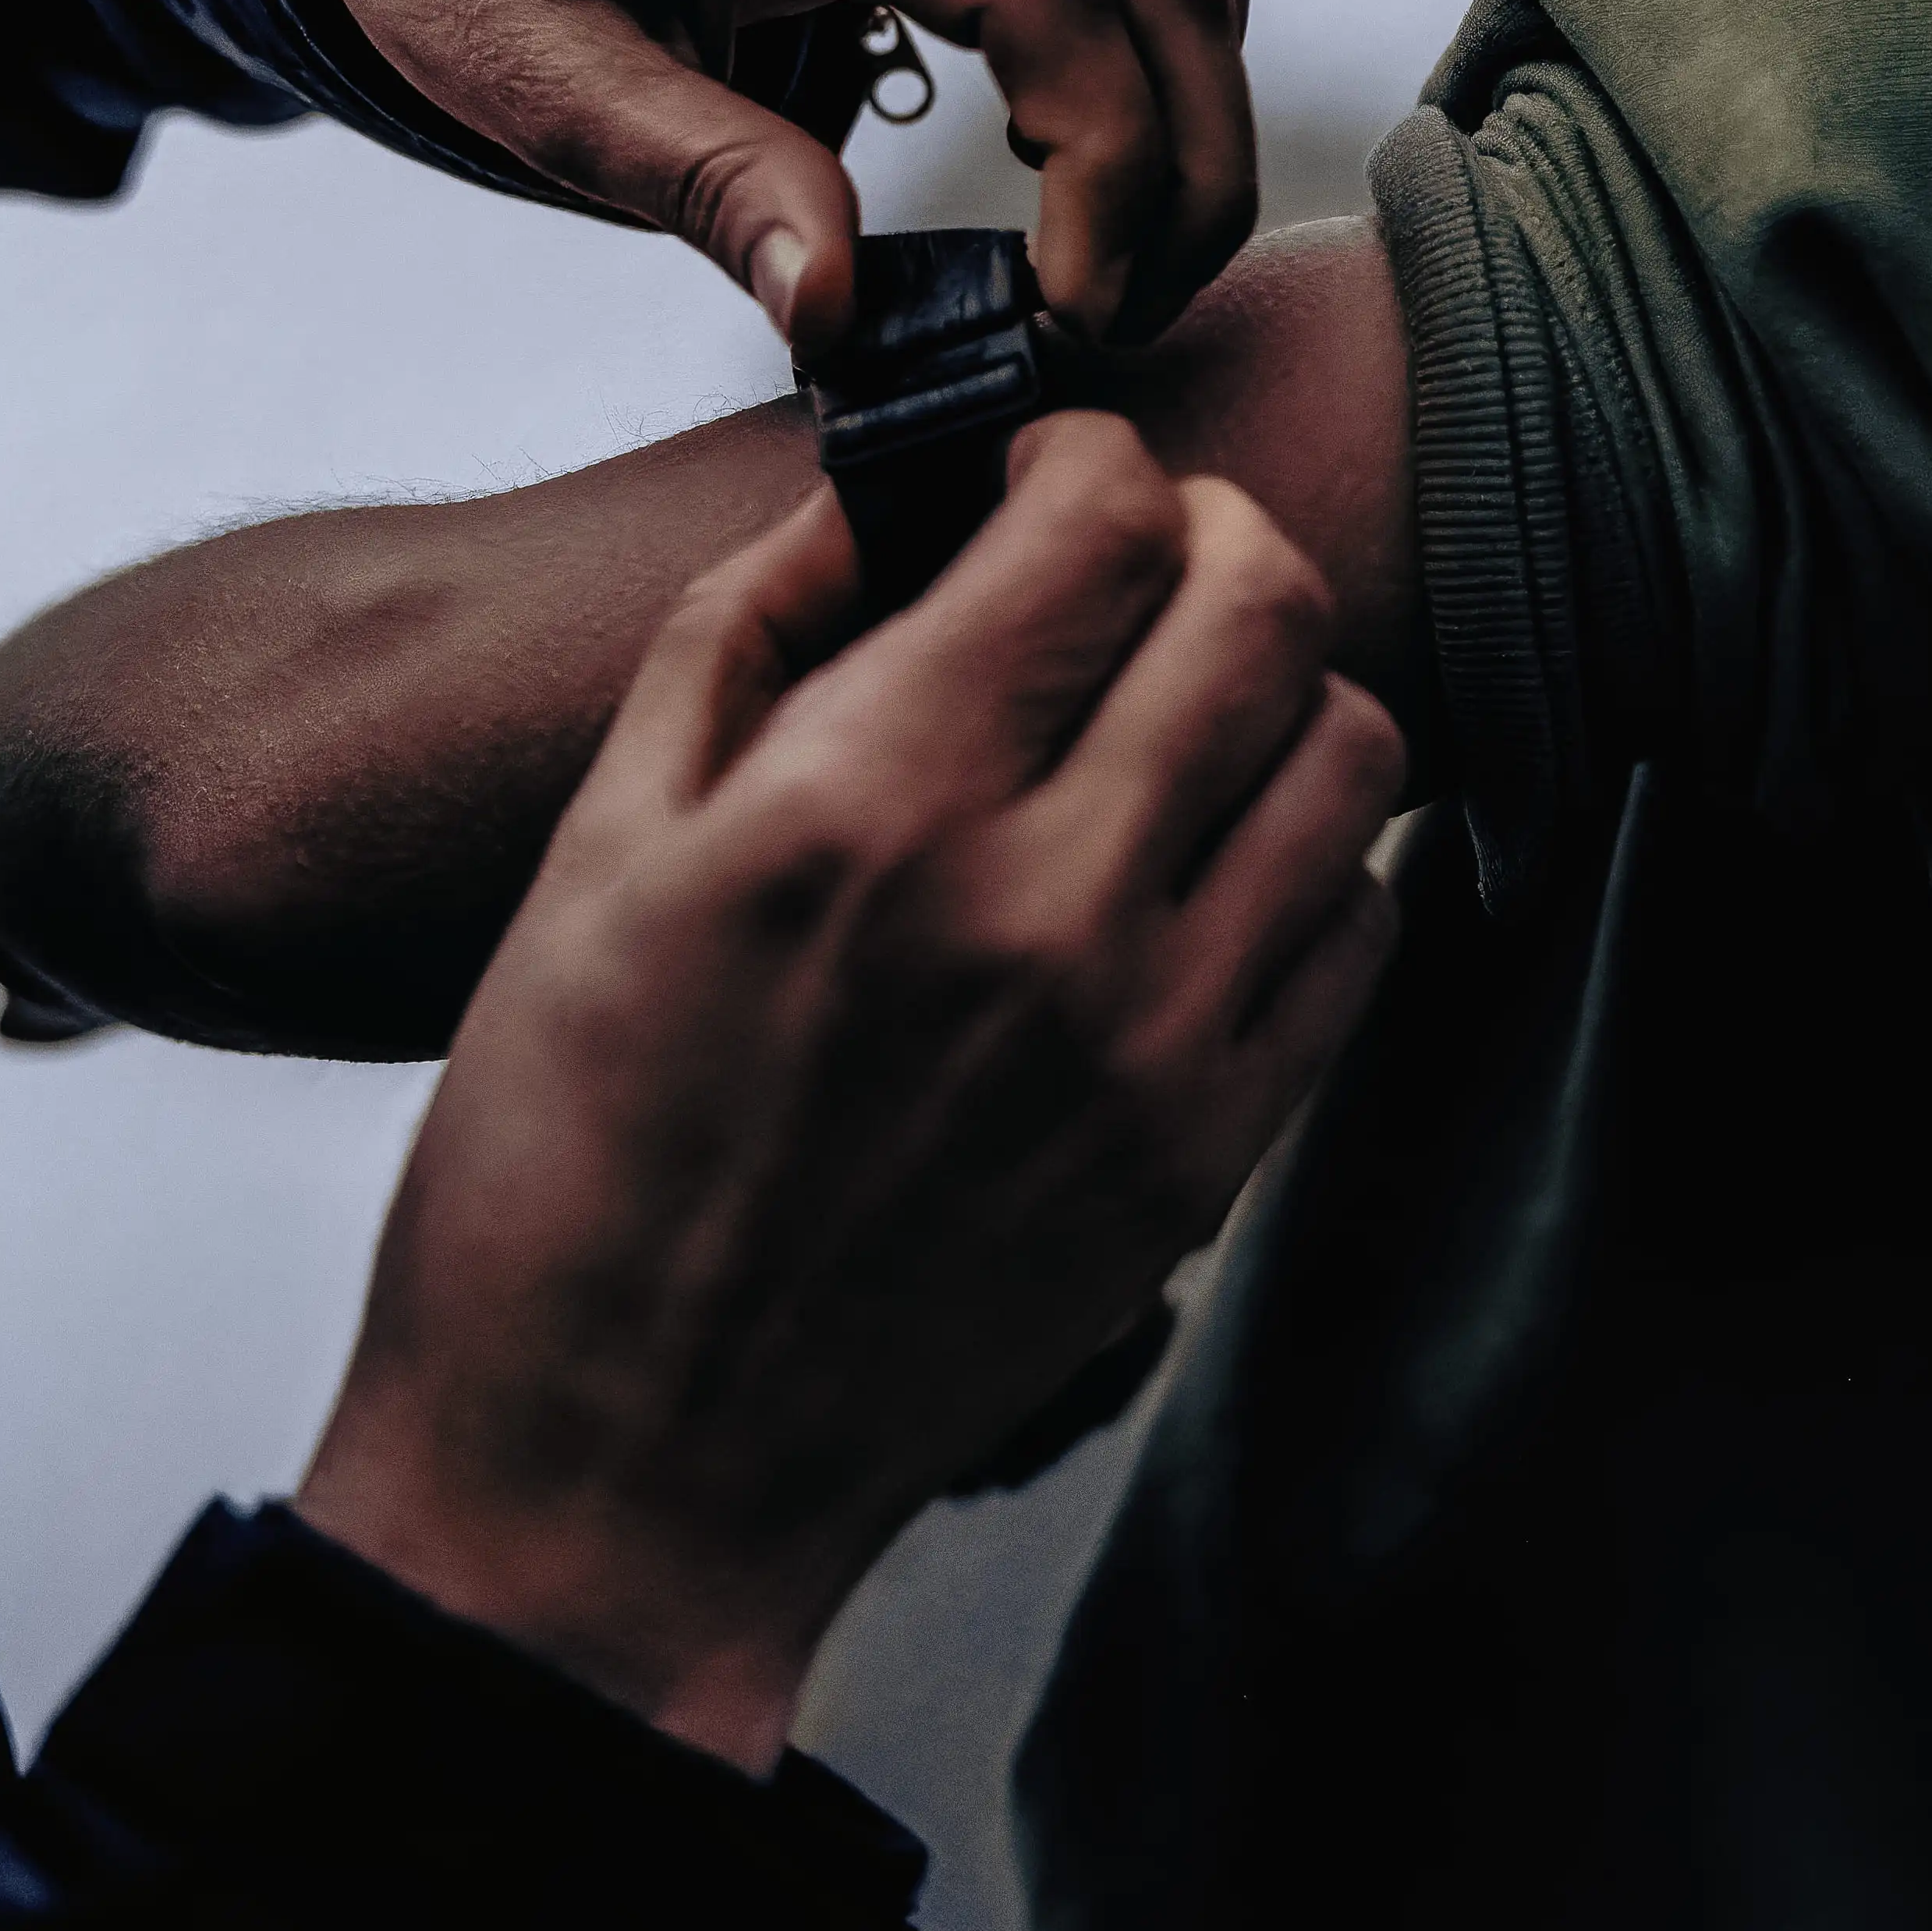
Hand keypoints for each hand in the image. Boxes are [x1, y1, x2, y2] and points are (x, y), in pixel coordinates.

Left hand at [290, 0, 1265, 348]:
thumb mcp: (533, 78)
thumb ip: (704, 182)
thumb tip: (845, 317)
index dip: (1106, 160)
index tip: (1070, 311)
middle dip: (1185, 167)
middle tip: (1113, 327)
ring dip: (1203, 98)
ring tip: (1124, 256)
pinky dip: (1175, 32)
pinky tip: (1108, 142)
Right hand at [293, 416, 1399, 1769]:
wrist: (618, 1477)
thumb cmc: (567, 1161)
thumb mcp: (595, 854)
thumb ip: (747, 634)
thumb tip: (882, 493)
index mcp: (868, 805)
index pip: (1102, 519)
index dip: (1084, 453)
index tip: (1042, 476)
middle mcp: (1043, 906)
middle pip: (1269, 601)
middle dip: (1206, 534)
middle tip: (1130, 568)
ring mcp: (1153, 1039)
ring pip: (1356, 752)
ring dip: (1279, 692)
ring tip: (1178, 717)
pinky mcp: (1211, 1154)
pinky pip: (1363, 929)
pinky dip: (1314, 860)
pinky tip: (1204, 870)